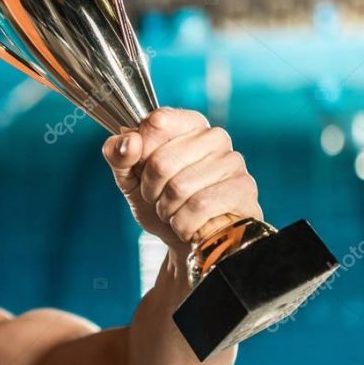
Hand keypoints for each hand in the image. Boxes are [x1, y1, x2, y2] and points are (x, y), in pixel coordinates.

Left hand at [102, 108, 261, 252]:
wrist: (183, 241)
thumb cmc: (159, 201)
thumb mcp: (129, 178)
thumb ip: (118, 154)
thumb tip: (128, 142)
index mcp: (187, 123)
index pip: (156, 123)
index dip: (140, 153)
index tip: (143, 168)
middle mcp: (214, 136)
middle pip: (161, 162)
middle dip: (151, 190)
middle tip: (158, 198)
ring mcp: (233, 162)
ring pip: (180, 187)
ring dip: (167, 210)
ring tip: (175, 211)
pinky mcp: (244, 190)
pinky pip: (201, 207)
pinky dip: (184, 224)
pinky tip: (189, 224)